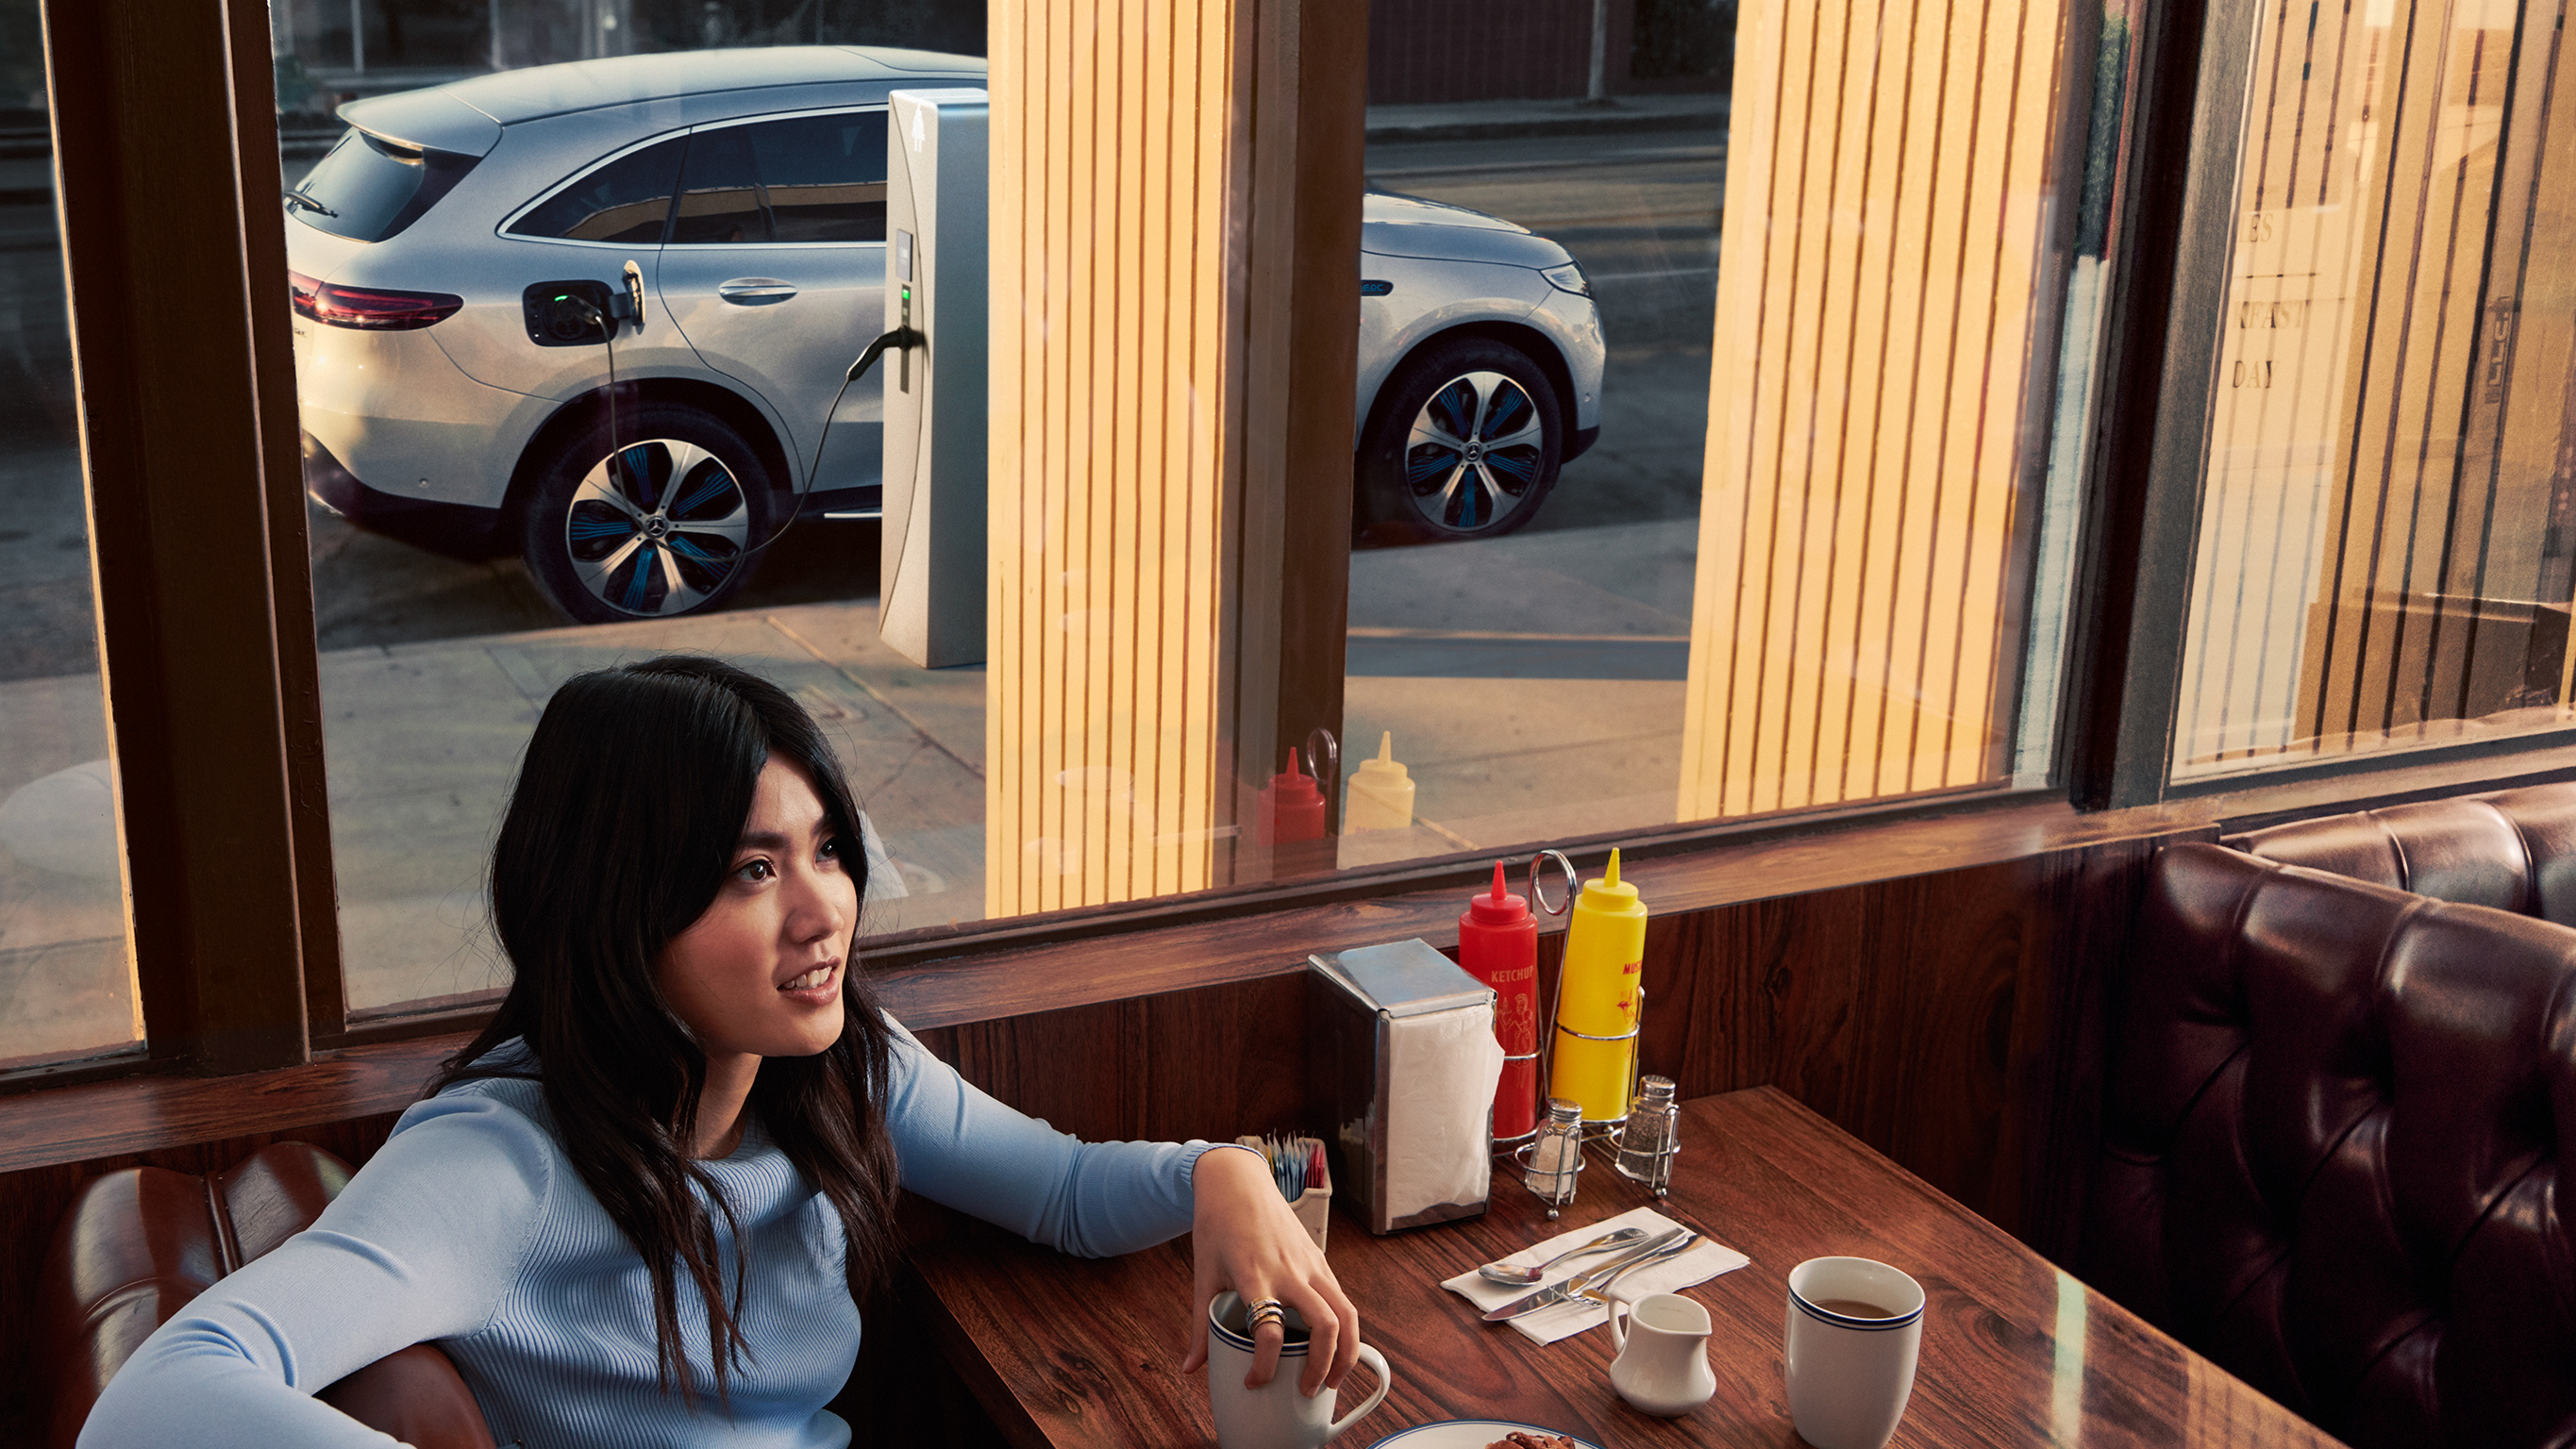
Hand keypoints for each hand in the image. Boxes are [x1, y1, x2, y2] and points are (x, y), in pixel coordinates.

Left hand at [1177, 1144, 1359, 1396]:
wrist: (1237, 1182)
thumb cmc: (1217, 1226)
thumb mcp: (1203, 1276)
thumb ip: (1200, 1327)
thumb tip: (1190, 1369)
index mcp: (1254, 1275)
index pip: (1269, 1330)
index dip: (1264, 1366)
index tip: (1253, 1382)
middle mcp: (1289, 1270)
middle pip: (1324, 1326)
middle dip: (1322, 1367)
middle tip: (1307, 1391)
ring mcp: (1310, 1263)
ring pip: (1346, 1313)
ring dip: (1346, 1353)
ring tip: (1333, 1380)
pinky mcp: (1321, 1259)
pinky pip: (1343, 1299)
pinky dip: (1345, 1330)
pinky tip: (1333, 1349)